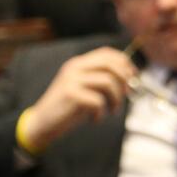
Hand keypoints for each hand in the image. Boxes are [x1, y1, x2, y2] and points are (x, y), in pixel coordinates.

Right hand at [20, 47, 136, 152]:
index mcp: (78, 64)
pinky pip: (98, 101)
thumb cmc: (67, 108)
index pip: (106, 53)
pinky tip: (94, 119)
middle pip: (110, 64)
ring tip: (112, 110)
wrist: (42, 122)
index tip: (133, 76)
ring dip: (116, 99)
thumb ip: (101, 80)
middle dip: (125, 79)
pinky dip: (101, 113)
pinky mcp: (71, 95)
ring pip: (108, 82)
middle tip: (127, 94)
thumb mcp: (85, 89)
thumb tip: (129, 80)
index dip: (124, 62)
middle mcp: (74, 68)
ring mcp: (72, 80)